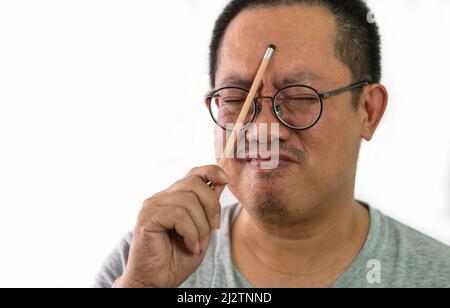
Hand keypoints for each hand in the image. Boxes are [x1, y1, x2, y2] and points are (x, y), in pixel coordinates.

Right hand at [113, 165, 228, 287]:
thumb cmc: (176, 259)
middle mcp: (161, 197)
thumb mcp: (201, 231)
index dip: (212, 171)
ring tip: (198, 244)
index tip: (227, 181)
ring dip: (201, 226)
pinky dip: (191, 233)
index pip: (193, 173)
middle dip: (212, 205)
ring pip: (188, 201)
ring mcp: (152, 206)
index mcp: (173, 198)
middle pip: (194, 183)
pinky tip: (190, 246)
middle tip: (215, 228)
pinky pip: (178, 215)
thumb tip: (221, 182)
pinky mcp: (147, 218)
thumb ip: (207, 208)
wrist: (155, 282)